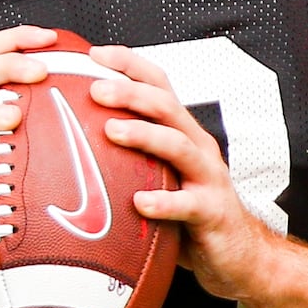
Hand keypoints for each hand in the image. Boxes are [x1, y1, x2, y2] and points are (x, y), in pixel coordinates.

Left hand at [86, 43, 291, 300]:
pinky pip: (188, 204)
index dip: (129, 64)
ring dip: (144, 135)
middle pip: (166, 107)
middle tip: (94, 89)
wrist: (238, 253)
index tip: (92, 54)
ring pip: (178, 145)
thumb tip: (69, 140)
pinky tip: (139, 202)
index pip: (158, 85)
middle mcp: (197, 146)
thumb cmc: (189, 211)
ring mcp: (207, 178)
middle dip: (130, 93)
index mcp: (182, 131)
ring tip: (112, 131)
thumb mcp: (159, 173)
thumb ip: (129, 154)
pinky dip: (163, 202)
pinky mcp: (212, 212)